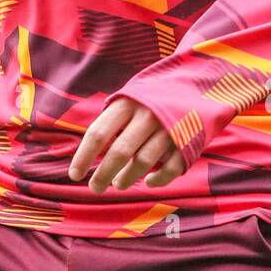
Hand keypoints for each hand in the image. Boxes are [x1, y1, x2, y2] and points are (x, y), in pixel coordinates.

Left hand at [68, 97, 185, 192]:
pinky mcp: (187, 141)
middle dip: (103, 174)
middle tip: (95, 188)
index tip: (75, 175)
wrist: (196, 82)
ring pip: (142, 161)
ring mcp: (168, 128)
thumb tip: (90, 149)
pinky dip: (158, 180)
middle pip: (119, 151)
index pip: (98, 133)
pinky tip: (148, 182)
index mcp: (127, 103)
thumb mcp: (130, 97)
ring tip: (118, 184)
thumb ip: (113, 119)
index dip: (83, 156)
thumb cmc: (152, 96)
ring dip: (127, 178)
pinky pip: (170, 168)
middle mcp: (147, 115)